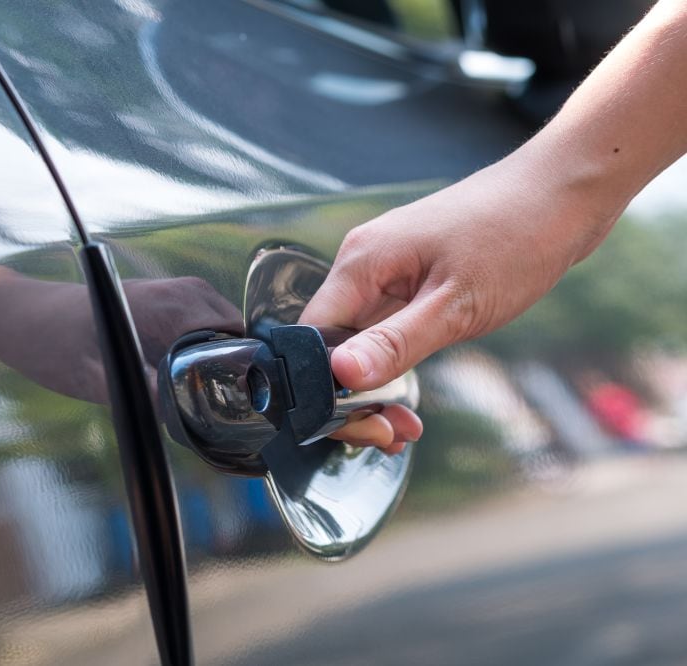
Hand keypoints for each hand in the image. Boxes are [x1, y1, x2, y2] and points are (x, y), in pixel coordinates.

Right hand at [300, 149, 621, 448]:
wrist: (564, 194)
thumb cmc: (517, 237)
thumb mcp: (457, 304)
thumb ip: (396, 342)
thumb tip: (341, 376)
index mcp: (362, 262)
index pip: (313, 337)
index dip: (324, 388)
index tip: (360, 424)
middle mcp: (363, 264)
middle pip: (331, 344)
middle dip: (351, 397)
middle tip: (388, 435)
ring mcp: (386, 271)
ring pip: (358, 342)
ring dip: (374, 388)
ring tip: (403, 428)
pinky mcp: (409, 279)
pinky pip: (384, 330)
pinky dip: (393, 366)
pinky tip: (409, 399)